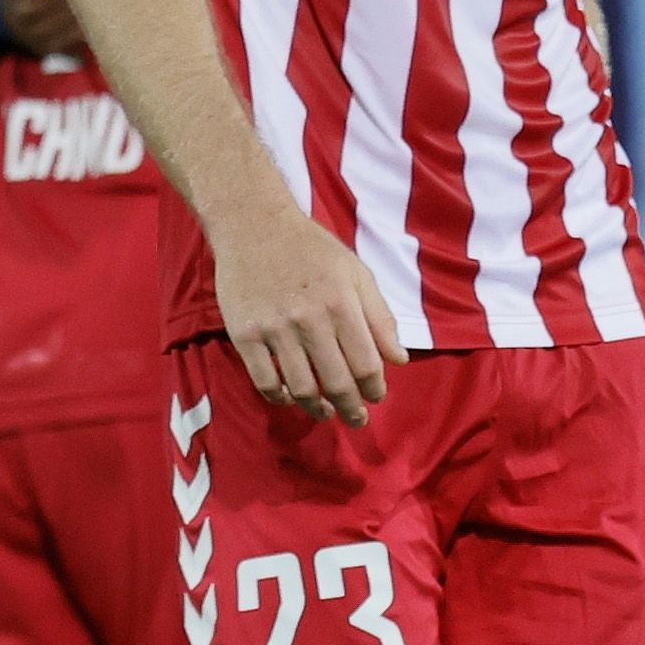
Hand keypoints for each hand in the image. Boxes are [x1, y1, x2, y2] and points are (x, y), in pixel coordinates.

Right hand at [210, 203, 404, 424]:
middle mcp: (310, 319)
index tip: (377, 397)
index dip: (375, 389)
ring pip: (301, 387)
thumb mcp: (356, 273)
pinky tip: (291, 397)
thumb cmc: (313, 249)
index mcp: (342, 304)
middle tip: (357, 420)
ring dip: (317, 409)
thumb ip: (381, 317)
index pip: (367, 364)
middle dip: (352, 409)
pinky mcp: (244, 334)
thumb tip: (400, 360)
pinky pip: (265, 380)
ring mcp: (274, 328)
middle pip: (337, 382)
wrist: (253, 225)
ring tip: (326, 413)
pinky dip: (280, 397)